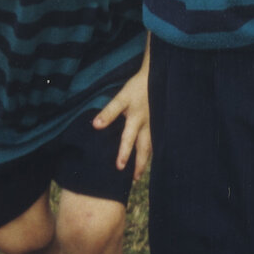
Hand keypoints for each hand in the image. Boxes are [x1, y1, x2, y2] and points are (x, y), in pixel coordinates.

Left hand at [93, 65, 151, 180]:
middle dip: (140, 164)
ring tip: (141, 171)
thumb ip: (108, 112)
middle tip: (135, 179)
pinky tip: (150, 153)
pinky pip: (156, 139)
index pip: (128, 140)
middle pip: (144, 149)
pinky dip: (152, 149)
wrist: (156, 75)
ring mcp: (154, 124)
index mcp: (136, 120)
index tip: (119, 168)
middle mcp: (147, 126)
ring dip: (146, 159)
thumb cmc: (137, 87)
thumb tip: (95, 126)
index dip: (123, 154)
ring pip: (151, 145)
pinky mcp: (158, 122)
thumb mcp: (121, 97)